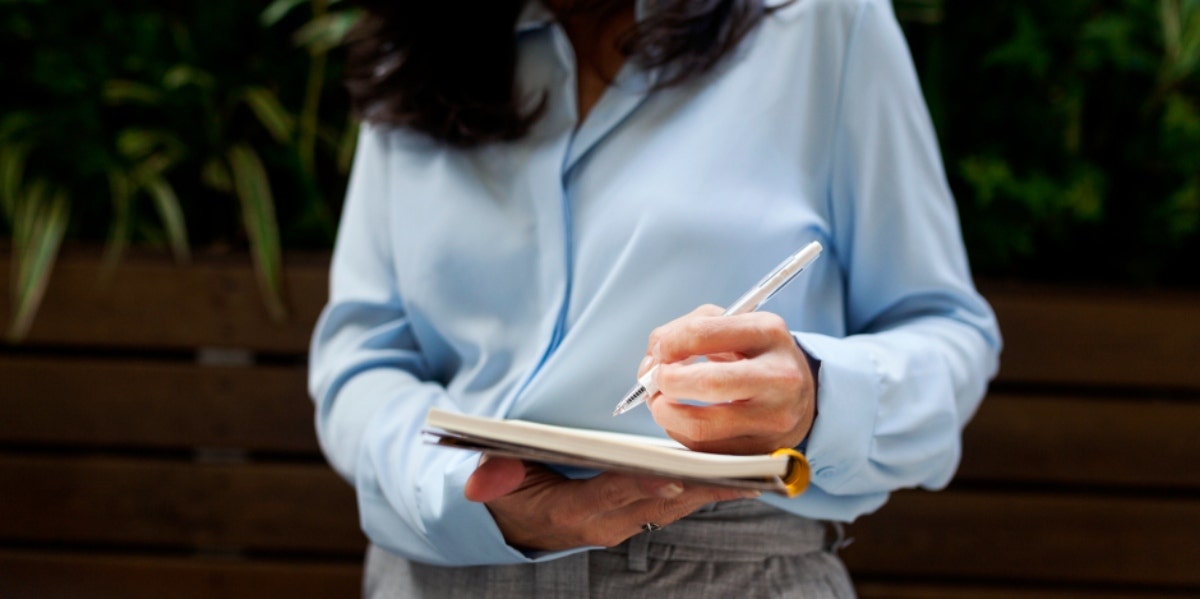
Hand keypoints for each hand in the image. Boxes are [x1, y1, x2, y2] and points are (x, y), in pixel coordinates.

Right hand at [464, 455, 757, 550]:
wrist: (521, 527)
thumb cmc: (514, 496)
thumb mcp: (497, 485)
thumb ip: (492, 478)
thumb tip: (480, 482)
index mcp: (574, 513)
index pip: (613, 496)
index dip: (644, 484)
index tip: (676, 471)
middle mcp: (609, 524)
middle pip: (660, 500)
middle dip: (700, 484)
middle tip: (739, 468)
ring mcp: (629, 522)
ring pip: (679, 503)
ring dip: (715, 488)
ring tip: (755, 468)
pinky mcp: (644, 515)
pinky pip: (682, 502)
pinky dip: (712, 489)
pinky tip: (743, 476)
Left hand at [641, 304, 815, 454]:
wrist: (801, 392)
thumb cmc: (754, 355)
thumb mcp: (732, 326)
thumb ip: (686, 331)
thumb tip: (651, 362)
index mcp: (768, 333)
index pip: (702, 333)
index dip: (669, 344)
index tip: (660, 352)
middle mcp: (779, 376)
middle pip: (707, 384)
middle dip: (666, 382)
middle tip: (656, 381)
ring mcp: (774, 419)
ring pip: (701, 427)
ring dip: (665, 414)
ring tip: (660, 403)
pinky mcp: (763, 451)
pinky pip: (704, 450)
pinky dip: (680, 433)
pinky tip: (681, 420)